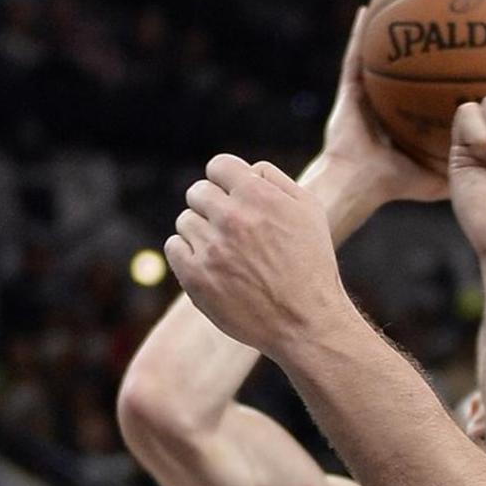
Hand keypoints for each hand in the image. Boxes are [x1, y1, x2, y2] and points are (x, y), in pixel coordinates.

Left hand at [164, 154, 352, 355]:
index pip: (219, 166)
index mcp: (259, 196)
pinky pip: (174, 246)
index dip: (225, 178)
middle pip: (198, 191)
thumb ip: (277, 181)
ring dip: (202, 230)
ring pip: (185, 220)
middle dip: (213, 204)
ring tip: (228, 250)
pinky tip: (212, 263)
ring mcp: (211, 248)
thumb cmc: (311, 262)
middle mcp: (232, 218)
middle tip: (231, 226)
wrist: (304, 319)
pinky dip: (188, 252)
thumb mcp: (310, 211)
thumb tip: (248, 170)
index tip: (232, 193)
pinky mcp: (195, 276)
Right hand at [314, 6, 446, 203]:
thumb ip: (464, 168)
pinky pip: (354, 57)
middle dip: (427, 45)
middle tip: (446, 21)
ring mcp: (368, 95)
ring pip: (382, 56)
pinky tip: (365, 11)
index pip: (429, 89)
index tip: (471, 52)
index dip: (448, 70)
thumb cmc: (395, 184)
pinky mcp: (349, 91)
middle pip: (410, 67)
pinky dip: (358, 34)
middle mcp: (388, 103)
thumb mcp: (439, 176)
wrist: (358, 184)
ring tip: (405, 2)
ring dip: (392, 32)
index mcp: (407, 119)